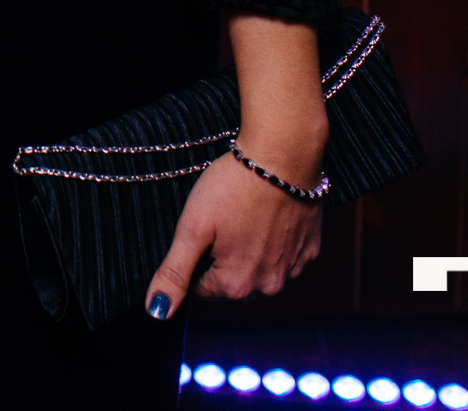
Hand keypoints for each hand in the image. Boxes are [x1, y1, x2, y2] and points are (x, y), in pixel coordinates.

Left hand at [144, 145, 322, 317]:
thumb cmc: (233, 187)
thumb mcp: (193, 227)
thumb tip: (157, 311)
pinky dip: (274, 239)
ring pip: (259, 268)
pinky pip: (284, 254)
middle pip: (231, 280)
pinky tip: (268, 213)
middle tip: (223, 217)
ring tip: (245, 213)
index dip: (197, 255)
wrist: (282, 156)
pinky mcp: (310, 249)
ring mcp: (294, 269)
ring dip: (249, 249)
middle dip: (222, 256)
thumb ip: (175, 272)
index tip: (203, 228)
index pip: (201, 286)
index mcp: (237, 285)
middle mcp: (269, 286)